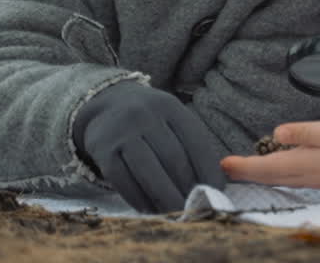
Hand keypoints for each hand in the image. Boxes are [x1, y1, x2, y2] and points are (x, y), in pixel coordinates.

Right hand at [74, 83, 224, 213]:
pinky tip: (150, 209)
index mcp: (170, 107)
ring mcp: (122, 132)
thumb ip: (192, 146)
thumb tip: (215, 184)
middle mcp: (145, 115)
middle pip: (173, 158)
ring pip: (148, 171)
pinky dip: (138, 198)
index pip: (195, 141)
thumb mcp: (172, 120)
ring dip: (166, 197)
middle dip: (187, 187)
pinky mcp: (102, 150)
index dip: (208, 169)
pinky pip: (122, 180)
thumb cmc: (150, 121)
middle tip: (196, 207)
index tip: (217, 191)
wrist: (107, 106)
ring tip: (177, 213)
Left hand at [220, 119, 319, 194]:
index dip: (244, 166)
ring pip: (280, 180)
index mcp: (306, 163)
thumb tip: (276, 133)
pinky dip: (277, 175)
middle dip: (247, 172)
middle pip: (270, 177)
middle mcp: (308, 176)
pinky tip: (280, 169)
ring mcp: (317, 181)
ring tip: (246, 168)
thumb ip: (306, 132)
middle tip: (227, 167)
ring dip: (261, 175)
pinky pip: (292, 180)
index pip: (267, 167)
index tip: (223, 163)